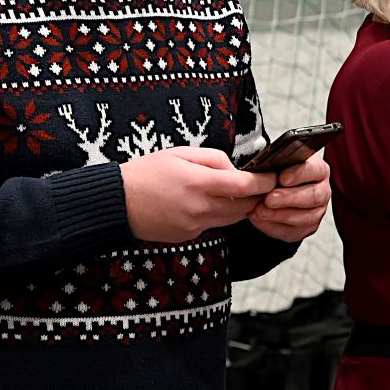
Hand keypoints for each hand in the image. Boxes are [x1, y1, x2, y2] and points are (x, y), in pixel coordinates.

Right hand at [121, 146, 276, 243]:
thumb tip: (236, 170)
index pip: (245, 186)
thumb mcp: (180, 153)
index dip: (264, 182)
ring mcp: (194, 225)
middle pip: (244, 207)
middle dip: (255, 196)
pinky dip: (217, 215)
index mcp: (199, 183)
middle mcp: (199, 208)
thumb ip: (214, 159)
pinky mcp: (188, 236)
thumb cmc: (147, 172)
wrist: (116, 202)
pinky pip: (213, 225)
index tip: (273, 176)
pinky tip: (203, 203)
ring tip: (231, 192)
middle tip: (257, 184)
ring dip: (238, 207)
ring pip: (232, 219)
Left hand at [249, 151, 330, 243]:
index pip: (315, 169)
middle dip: (289, 198)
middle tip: (269, 199)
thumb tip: (262, 172)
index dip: (299, 174)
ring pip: (307, 217)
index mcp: (317, 169)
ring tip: (260, 210)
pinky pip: (294, 232)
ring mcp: (317, 211)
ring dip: (281, 215)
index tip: (281, 178)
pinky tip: (260, 218)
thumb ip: (271, 168)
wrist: (265, 194)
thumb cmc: (272, 175)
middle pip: (315, 196)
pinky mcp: (306, 228)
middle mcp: (321, 190)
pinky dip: (273, 227)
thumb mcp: (271, 165)